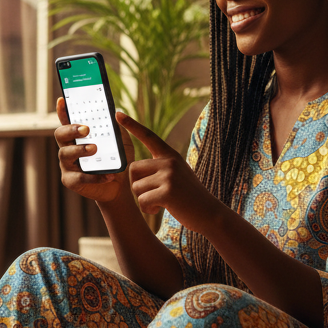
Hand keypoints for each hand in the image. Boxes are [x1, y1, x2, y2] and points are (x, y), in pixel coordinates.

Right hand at [54, 97, 134, 204]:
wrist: (122, 185)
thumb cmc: (118, 159)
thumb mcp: (121, 141)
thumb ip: (117, 128)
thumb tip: (116, 112)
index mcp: (78, 136)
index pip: (66, 120)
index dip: (62, 110)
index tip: (62, 99)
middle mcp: (69, 148)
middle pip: (60, 134)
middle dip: (70, 129)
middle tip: (86, 129)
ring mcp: (68, 165)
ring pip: (65, 154)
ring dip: (79, 150)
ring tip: (94, 149)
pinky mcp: (71, 181)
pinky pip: (79, 177)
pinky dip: (94, 176)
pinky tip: (109, 175)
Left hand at [118, 112, 220, 232]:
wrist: (209, 213)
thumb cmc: (189, 197)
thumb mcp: (177, 175)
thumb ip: (160, 167)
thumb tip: (134, 169)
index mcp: (170, 155)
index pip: (148, 136)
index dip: (132, 125)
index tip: (117, 114)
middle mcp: (169, 161)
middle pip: (133, 169)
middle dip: (138, 185)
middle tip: (154, 193)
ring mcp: (169, 175)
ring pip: (136, 187)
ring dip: (144, 199)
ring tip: (163, 202)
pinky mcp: (167, 192)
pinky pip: (143, 201)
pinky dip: (149, 209)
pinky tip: (163, 208)